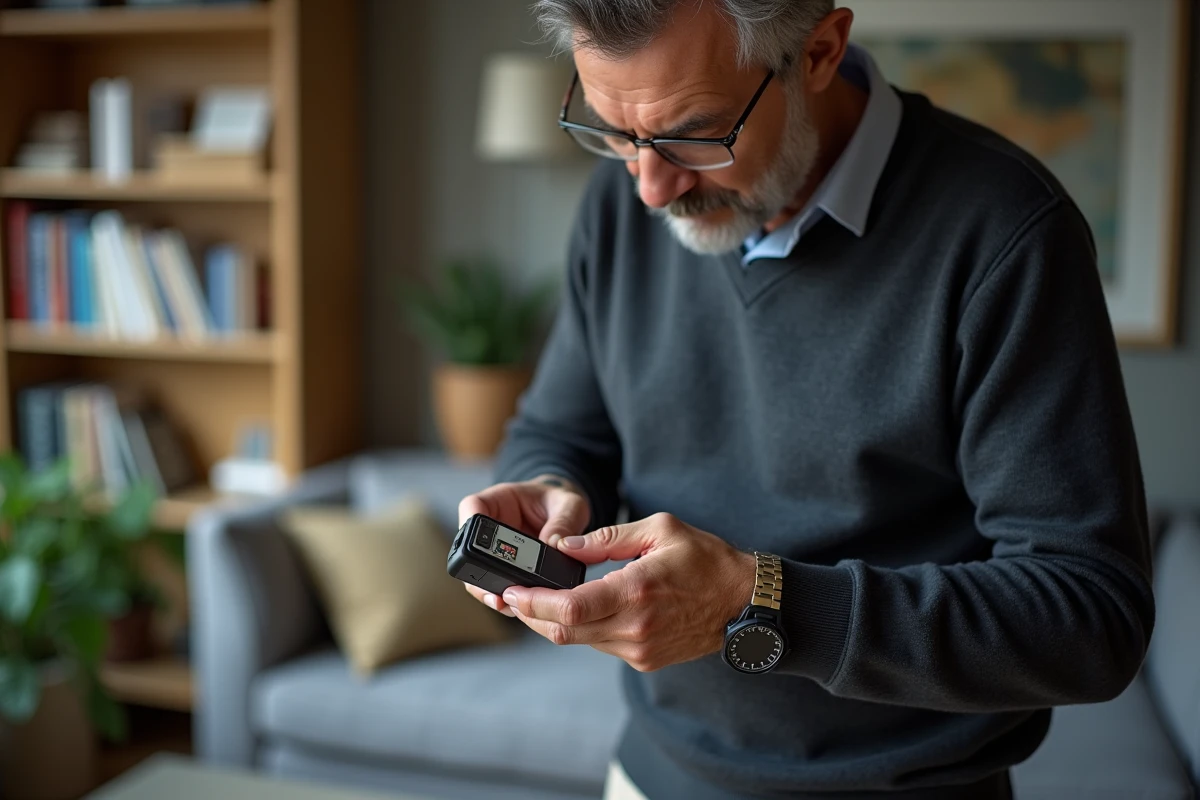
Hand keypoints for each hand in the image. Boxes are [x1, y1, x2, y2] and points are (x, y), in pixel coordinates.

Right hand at [458, 475, 589, 616]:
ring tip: (508, 605)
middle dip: (480, 574)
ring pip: (478, 576)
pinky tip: (521, 609)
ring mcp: (493, 553)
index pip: (473, 507)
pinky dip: (508, 600)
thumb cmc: (560, 503)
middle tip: (496, 591)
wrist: (562, 517)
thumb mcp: (569, 505)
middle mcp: (489, 528)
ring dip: (492, 592)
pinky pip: (497, 589)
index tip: (480, 548)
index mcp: (499, 500)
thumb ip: (564, 521)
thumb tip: (555, 545)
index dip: (471, 527)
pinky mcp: (504, 573)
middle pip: (469, 550)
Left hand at [501, 512, 755, 671]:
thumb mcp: (660, 530)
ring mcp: (640, 649)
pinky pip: (600, 645)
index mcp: (636, 591)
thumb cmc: (706, 560)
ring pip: (579, 640)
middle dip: (532, 614)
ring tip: (536, 599)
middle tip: (512, 595)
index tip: (511, 591)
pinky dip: (581, 628)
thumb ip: (608, 539)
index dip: (534, 603)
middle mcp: (635, 627)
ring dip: (554, 622)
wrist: (744, 602)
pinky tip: (575, 610)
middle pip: (564, 630)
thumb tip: (565, 545)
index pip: (570, 607)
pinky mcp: (644, 659)